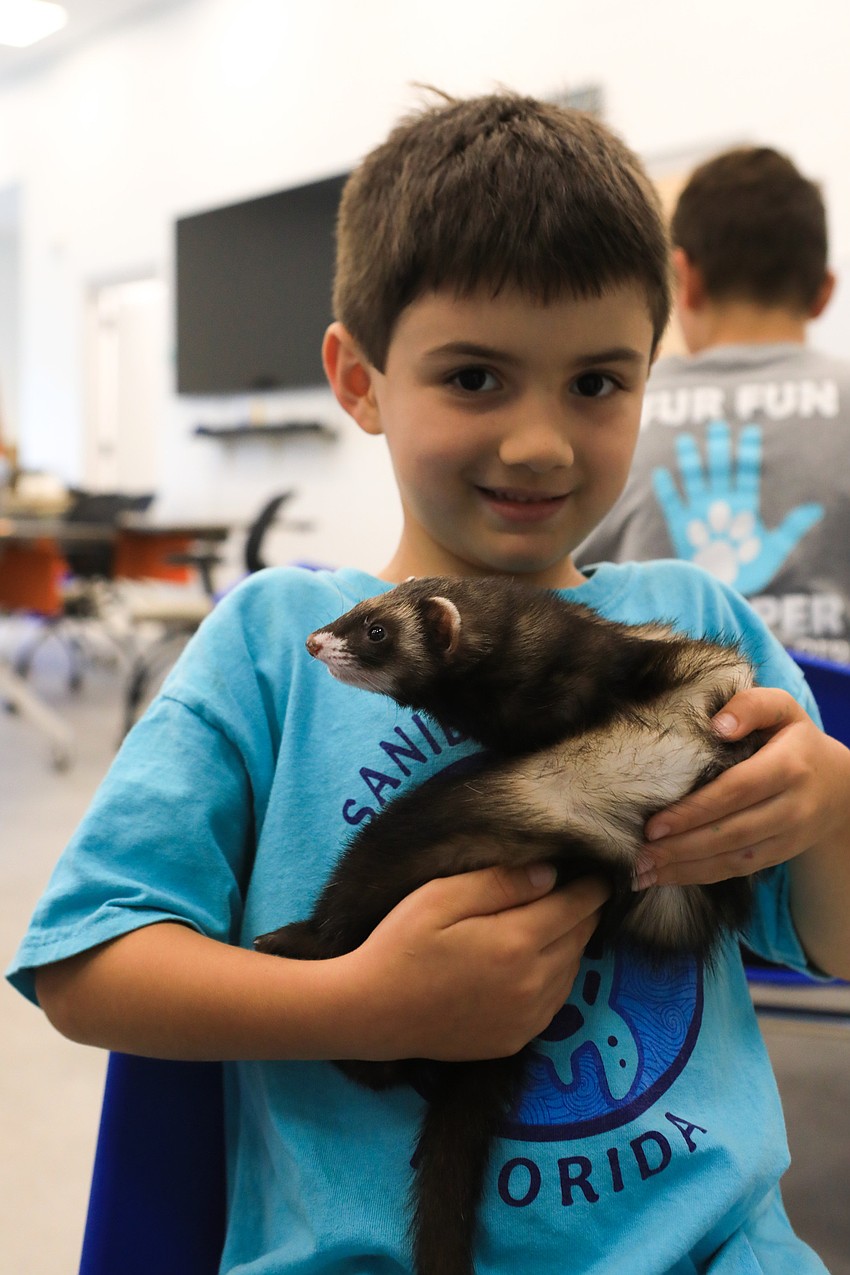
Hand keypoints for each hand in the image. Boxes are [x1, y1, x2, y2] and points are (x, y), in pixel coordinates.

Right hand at [343, 865, 609, 1062]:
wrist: (372, 1013)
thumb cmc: (401, 944)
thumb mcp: (442, 897)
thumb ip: (499, 883)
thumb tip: (552, 874)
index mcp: (518, 942)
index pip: (578, 906)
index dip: (592, 886)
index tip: (598, 870)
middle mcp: (534, 984)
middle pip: (580, 938)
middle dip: (583, 912)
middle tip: (576, 891)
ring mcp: (528, 1017)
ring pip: (572, 970)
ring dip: (569, 944)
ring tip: (552, 923)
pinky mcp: (516, 1039)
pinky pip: (555, 1001)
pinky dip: (555, 977)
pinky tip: (534, 962)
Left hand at [638, 686, 849, 888]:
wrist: (842, 784)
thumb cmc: (796, 738)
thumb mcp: (783, 709)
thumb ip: (751, 705)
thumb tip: (717, 725)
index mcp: (788, 766)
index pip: (735, 792)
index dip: (694, 811)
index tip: (653, 825)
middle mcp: (793, 807)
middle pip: (731, 832)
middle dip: (681, 847)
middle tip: (638, 855)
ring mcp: (790, 836)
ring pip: (734, 859)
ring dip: (686, 869)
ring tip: (644, 872)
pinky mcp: (782, 854)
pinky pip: (739, 870)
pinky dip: (702, 876)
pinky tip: (669, 876)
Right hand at [652, 420, 822, 593]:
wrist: (723, 589)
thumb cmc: (750, 570)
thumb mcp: (775, 549)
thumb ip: (791, 528)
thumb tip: (816, 509)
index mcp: (744, 504)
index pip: (746, 471)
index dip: (748, 452)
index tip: (751, 430)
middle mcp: (721, 502)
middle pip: (719, 469)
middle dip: (718, 448)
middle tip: (717, 426)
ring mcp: (700, 513)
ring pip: (694, 480)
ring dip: (689, 461)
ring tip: (685, 440)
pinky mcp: (681, 526)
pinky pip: (672, 504)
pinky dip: (667, 490)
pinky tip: (661, 473)